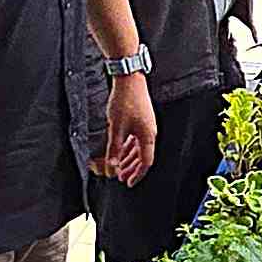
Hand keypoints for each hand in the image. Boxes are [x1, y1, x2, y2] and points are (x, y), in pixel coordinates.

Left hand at [95, 72, 155, 186]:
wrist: (129, 79)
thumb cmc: (125, 101)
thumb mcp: (116, 129)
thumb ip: (113, 150)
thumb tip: (111, 167)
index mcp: (148, 136)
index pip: (145, 162)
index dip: (137, 175)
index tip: (128, 183)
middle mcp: (150, 132)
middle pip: (142, 157)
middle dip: (131, 168)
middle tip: (121, 177)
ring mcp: (146, 125)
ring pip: (138, 148)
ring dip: (128, 158)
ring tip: (118, 166)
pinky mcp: (140, 119)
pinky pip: (136, 138)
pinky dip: (128, 147)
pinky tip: (120, 150)